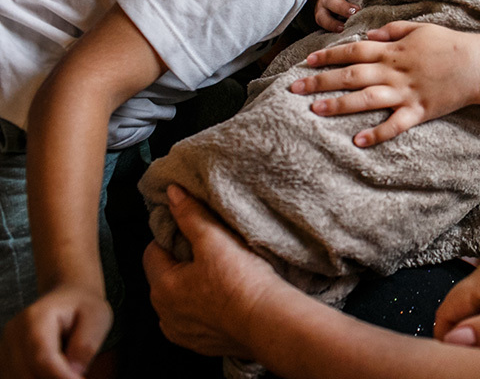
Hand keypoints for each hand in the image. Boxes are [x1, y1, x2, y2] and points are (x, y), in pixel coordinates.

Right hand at [1, 283, 110, 378]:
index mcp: (36, 318)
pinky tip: (54, 373)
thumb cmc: (84, 307)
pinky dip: (36, 378)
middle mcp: (14, 333)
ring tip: (67, 372)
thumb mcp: (97, 318)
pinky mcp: (6, 359)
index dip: (61, 377)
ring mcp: (6, 347)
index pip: (43, 358)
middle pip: (27, 374)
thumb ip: (86, 345)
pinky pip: (17, 378)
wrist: (68, 296)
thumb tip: (74, 372)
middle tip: (78, 377)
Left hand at [142, 186, 281, 358]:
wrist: (267, 321)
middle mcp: (165, 313)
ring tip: (220, 275)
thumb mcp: (214, 240)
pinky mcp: (201, 345)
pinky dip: (205, 309)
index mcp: (162, 286)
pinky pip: (195, 321)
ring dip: (192, 288)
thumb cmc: (240, 281)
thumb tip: (173, 193)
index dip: (172, 237)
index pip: (154, 252)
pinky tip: (224, 299)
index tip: (193, 232)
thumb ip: (191, 215)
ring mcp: (182, 332)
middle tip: (211, 251)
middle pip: (166, 276)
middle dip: (183, 263)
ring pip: (180, 300)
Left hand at [291, 21, 479, 146]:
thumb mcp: (420, 28)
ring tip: (316, 111)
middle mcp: (394, 71)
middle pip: (351, 76)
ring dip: (340, 105)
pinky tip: (358, 141)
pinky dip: (377, 134)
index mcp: (393, 50)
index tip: (307, 61)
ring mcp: (406, 92)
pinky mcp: (419, 111)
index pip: (353, 51)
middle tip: (295, 89)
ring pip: (366, 99)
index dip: (328, 56)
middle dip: (321, 81)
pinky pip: (395, 125)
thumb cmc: (450, 44)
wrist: (478, 65)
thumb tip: (370, 33)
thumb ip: (392, 30)